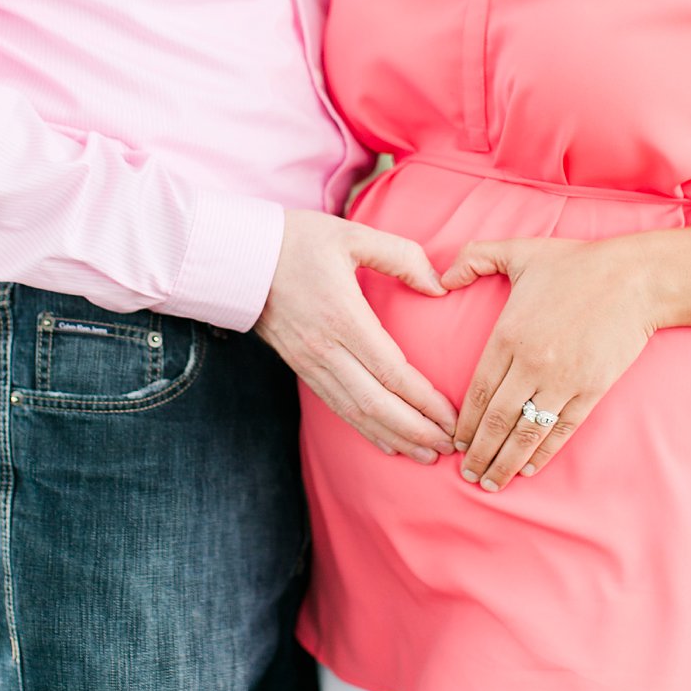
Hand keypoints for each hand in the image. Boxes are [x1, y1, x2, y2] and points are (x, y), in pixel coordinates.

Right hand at [254, 211, 456, 461]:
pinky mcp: (299, 365)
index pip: (391, 371)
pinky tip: (387, 441)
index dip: (425, 400)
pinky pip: (336, 405)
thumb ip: (401, 256)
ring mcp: (308, 360)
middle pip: (376, 402)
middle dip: (416, 430)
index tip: (453, 417)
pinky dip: (364, 428)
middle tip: (450, 446)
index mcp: (342, 316)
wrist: (236, 254)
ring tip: (427, 455)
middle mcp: (324, 347)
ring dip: (393, 436)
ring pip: (355, 411)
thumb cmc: (296, 240)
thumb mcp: (352, 235)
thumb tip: (438, 287)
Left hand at [442, 236, 660, 491]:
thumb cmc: (576, 263)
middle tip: (465, 474)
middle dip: (479, 451)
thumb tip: (441, 276)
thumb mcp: (518, 251)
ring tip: (490, 482)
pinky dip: (543, 452)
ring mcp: (564, 380)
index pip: (478, 391)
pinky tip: (528, 468)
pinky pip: (563, 429)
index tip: (452, 443)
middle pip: (498, 419)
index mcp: (508, 335)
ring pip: (527, 431)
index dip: (464, 422)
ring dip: (506, 461)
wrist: (637, 279)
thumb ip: (473, 258)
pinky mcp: (592, 389)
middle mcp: (532, 363)